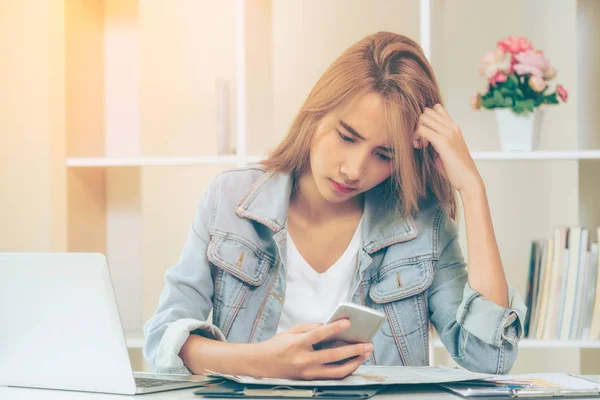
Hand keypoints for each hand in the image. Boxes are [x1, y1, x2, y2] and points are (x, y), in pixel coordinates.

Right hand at [255, 320, 372, 379]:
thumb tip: (329, 326)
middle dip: (353, 350)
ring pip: (336, 372)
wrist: (262, 364)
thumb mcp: (292, 331)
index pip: (318, 335)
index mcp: (297, 344)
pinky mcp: (311, 379)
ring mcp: (308, 373)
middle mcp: (304, 360)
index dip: (334, 328)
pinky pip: (332, 376)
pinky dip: (344, 370)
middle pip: (333, 356)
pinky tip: (353, 362)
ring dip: (353, 363)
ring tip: (365, 354)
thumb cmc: (278, 345)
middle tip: (368, 344)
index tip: (348, 322)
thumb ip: (310, 327)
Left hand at [413, 104, 483, 194]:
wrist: (468, 179)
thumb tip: (422, 137)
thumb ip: (436, 139)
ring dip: (416, 130)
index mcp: (454, 127)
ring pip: (423, 118)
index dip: (425, 119)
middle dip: (418, 124)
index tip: (424, 134)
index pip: (436, 109)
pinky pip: (423, 130)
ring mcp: (448, 133)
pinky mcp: (443, 142)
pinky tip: (420, 147)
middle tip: (419, 140)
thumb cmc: (456, 167)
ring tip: (419, 144)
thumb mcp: (445, 149)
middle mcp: (452, 127)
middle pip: (427, 112)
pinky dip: (417, 137)